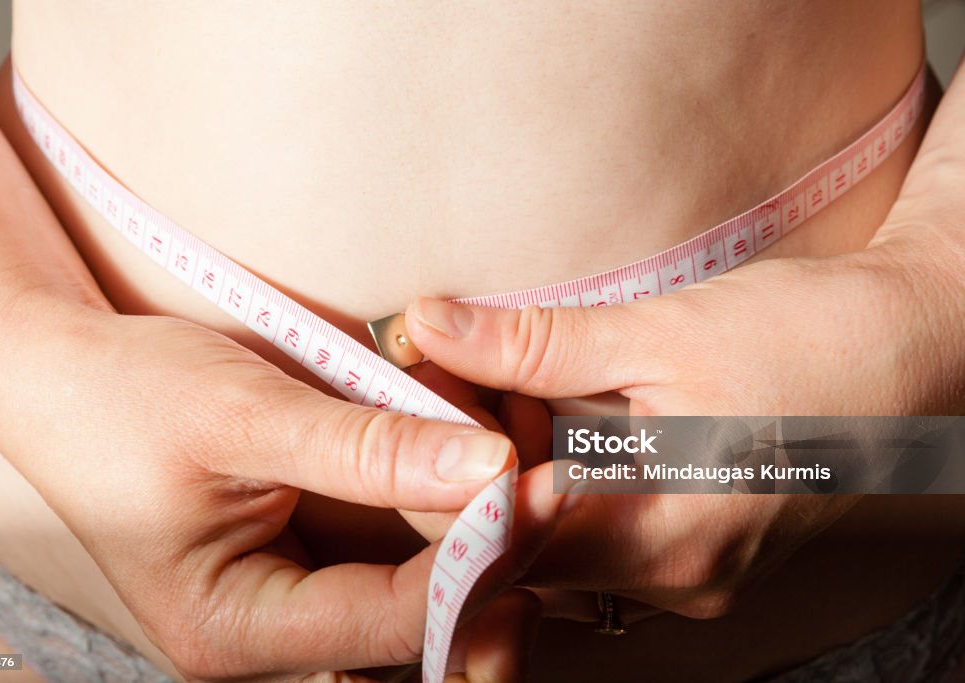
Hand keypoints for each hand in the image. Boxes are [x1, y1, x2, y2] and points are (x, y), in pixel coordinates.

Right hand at [0, 298, 564, 680]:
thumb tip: (489, 468)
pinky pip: (399, 538)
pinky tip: (473, 446)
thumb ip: (366, 449)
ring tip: (525, 449)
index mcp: (238, 629)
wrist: (66, 376)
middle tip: (552, 475)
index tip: (543, 492)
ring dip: (474, 520)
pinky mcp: (316, 545)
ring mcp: (300, 589)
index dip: (477, 561)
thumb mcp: (244, 415)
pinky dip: (440, 496)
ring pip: (419, 578)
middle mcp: (277, 629)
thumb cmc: (126, 400)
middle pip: (418, 615)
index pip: (391, 619)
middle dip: (489, 549)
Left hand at [401, 226, 963, 615]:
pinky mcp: (699, 556)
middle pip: (521, 547)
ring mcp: (691, 578)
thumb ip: (531, 343)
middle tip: (466, 371)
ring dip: (520, 471)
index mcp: (662, 538)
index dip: (442, 466)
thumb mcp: (657, 331)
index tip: (424, 395)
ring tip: (528, 386)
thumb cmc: (803, 338)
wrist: (912, 352)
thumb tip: (426, 325)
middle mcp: (675, 582)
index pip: (497, 541)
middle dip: (475, 463)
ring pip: (555, 544)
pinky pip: (599, 538)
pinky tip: (574, 418)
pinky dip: (566, 485)